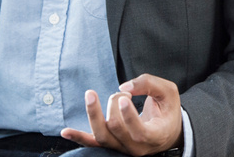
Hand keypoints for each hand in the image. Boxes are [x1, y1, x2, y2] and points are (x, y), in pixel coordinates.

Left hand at [61, 74, 182, 155]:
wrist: (166, 132)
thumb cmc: (167, 110)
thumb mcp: (168, 92)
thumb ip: (149, 84)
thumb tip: (124, 86)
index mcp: (155, 135)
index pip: (139, 132)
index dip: (129, 116)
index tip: (124, 96)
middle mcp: (137, 147)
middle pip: (116, 129)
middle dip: (114, 104)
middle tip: (122, 93)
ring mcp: (122, 149)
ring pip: (102, 137)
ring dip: (93, 114)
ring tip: (90, 95)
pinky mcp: (111, 146)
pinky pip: (93, 144)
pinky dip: (78, 137)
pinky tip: (65, 131)